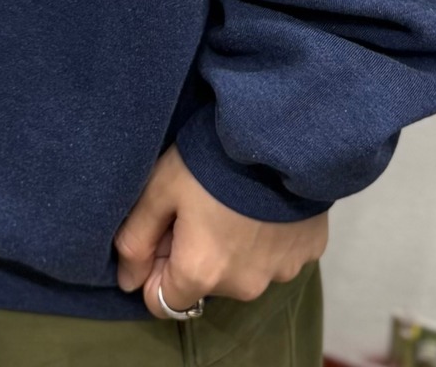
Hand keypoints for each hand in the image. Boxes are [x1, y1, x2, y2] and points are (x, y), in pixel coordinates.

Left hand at [114, 146, 327, 314]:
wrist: (277, 133)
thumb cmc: (209, 159)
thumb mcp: (159, 189)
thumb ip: (135, 239)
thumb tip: (126, 281)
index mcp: (202, 274)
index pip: (162, 301)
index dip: (156, 267)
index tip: (165, 231)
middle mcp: (243, 286)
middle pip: (204, 283)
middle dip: (196, 254)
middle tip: (199, 206)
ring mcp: (281, 272)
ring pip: (242, 270)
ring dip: (232, 247)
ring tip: (234, 201)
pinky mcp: (308, 253)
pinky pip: (276, 255)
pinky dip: (266, 237)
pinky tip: (263, 203)